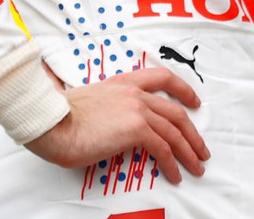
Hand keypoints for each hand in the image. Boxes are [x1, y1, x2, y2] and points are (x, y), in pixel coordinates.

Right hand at [24, 67, 207, 183]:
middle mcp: (134, 93)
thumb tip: (110, 122)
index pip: (162, 78)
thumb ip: (106, 106)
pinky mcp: (136, 129)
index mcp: (123, 83)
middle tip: (201, 148)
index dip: (183, 90)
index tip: (194, 102)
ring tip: (196, 167)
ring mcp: (137, 109)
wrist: (52, 123)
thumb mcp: (88, 102)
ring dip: (189, 152)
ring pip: (174, 131)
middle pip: (175, 111)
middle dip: (192, 133)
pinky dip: (172, 163)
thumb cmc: (60, 118)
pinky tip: (175, 175)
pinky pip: (163, 148)